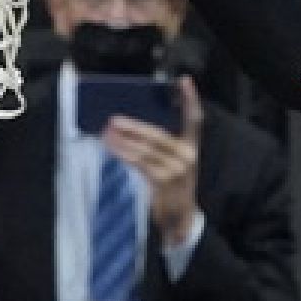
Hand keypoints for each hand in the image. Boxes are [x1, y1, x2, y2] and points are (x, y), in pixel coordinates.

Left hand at [104, 76, 201, 247]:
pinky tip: (112, 148)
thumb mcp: (175, 164)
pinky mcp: (164, 181)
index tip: (183, 81)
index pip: (195, 119)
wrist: (179, 219)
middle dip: (133, 126)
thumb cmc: (172, 187)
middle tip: (113, 119)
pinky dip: (123, 153)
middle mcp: (187, 156)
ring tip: (106, 133)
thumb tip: (131, 127)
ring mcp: (176, 170)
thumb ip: (161, 147)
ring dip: (122, 140)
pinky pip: (139, 163)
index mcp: (192, 147)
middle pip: (157, 134)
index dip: (191, 99)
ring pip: (144, 149)